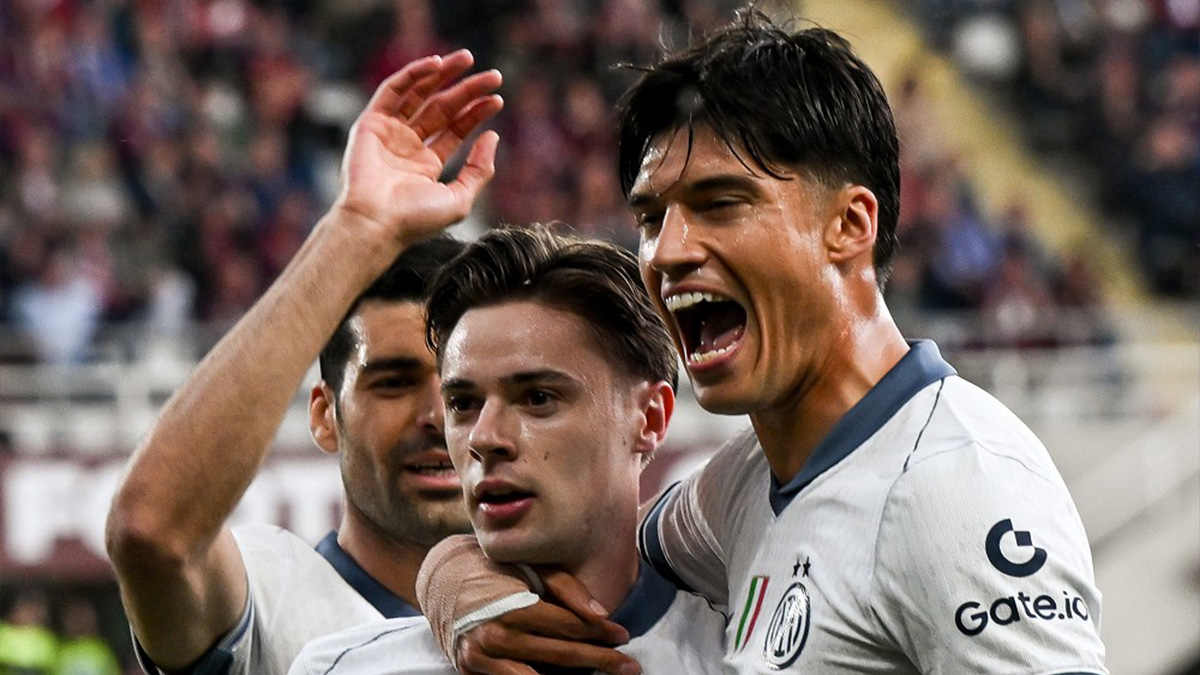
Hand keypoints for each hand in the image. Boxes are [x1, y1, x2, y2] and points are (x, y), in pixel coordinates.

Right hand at [334, 49, 502, 248]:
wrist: (376, 222)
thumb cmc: (416, 219)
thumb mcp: (459, 198)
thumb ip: (479, 170)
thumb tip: (493, 137)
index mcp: (426, 165)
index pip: (455, 130)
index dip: (476, 113)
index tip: (497, 100)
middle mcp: (407, 147)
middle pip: (441, 109)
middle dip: (467, 90)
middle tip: (494, 76)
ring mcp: (388, 133)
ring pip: (419, 94)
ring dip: (443, 74)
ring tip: (468, 60)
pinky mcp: (370, 123)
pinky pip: (393, 90)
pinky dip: (413, 74)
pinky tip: (437, 64)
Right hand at [455, 570, 640, 674]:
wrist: (438, 577)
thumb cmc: (491, 566)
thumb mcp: (528, 565)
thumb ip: (566, 588)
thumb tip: (601, 615)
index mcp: (512, 606)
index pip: (569, 627)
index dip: (601, 633)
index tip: (623, 636)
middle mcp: (495, 637)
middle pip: (561, 655)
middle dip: (600, 661)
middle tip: (630, 666)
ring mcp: (481, 659)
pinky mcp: (471, 671)